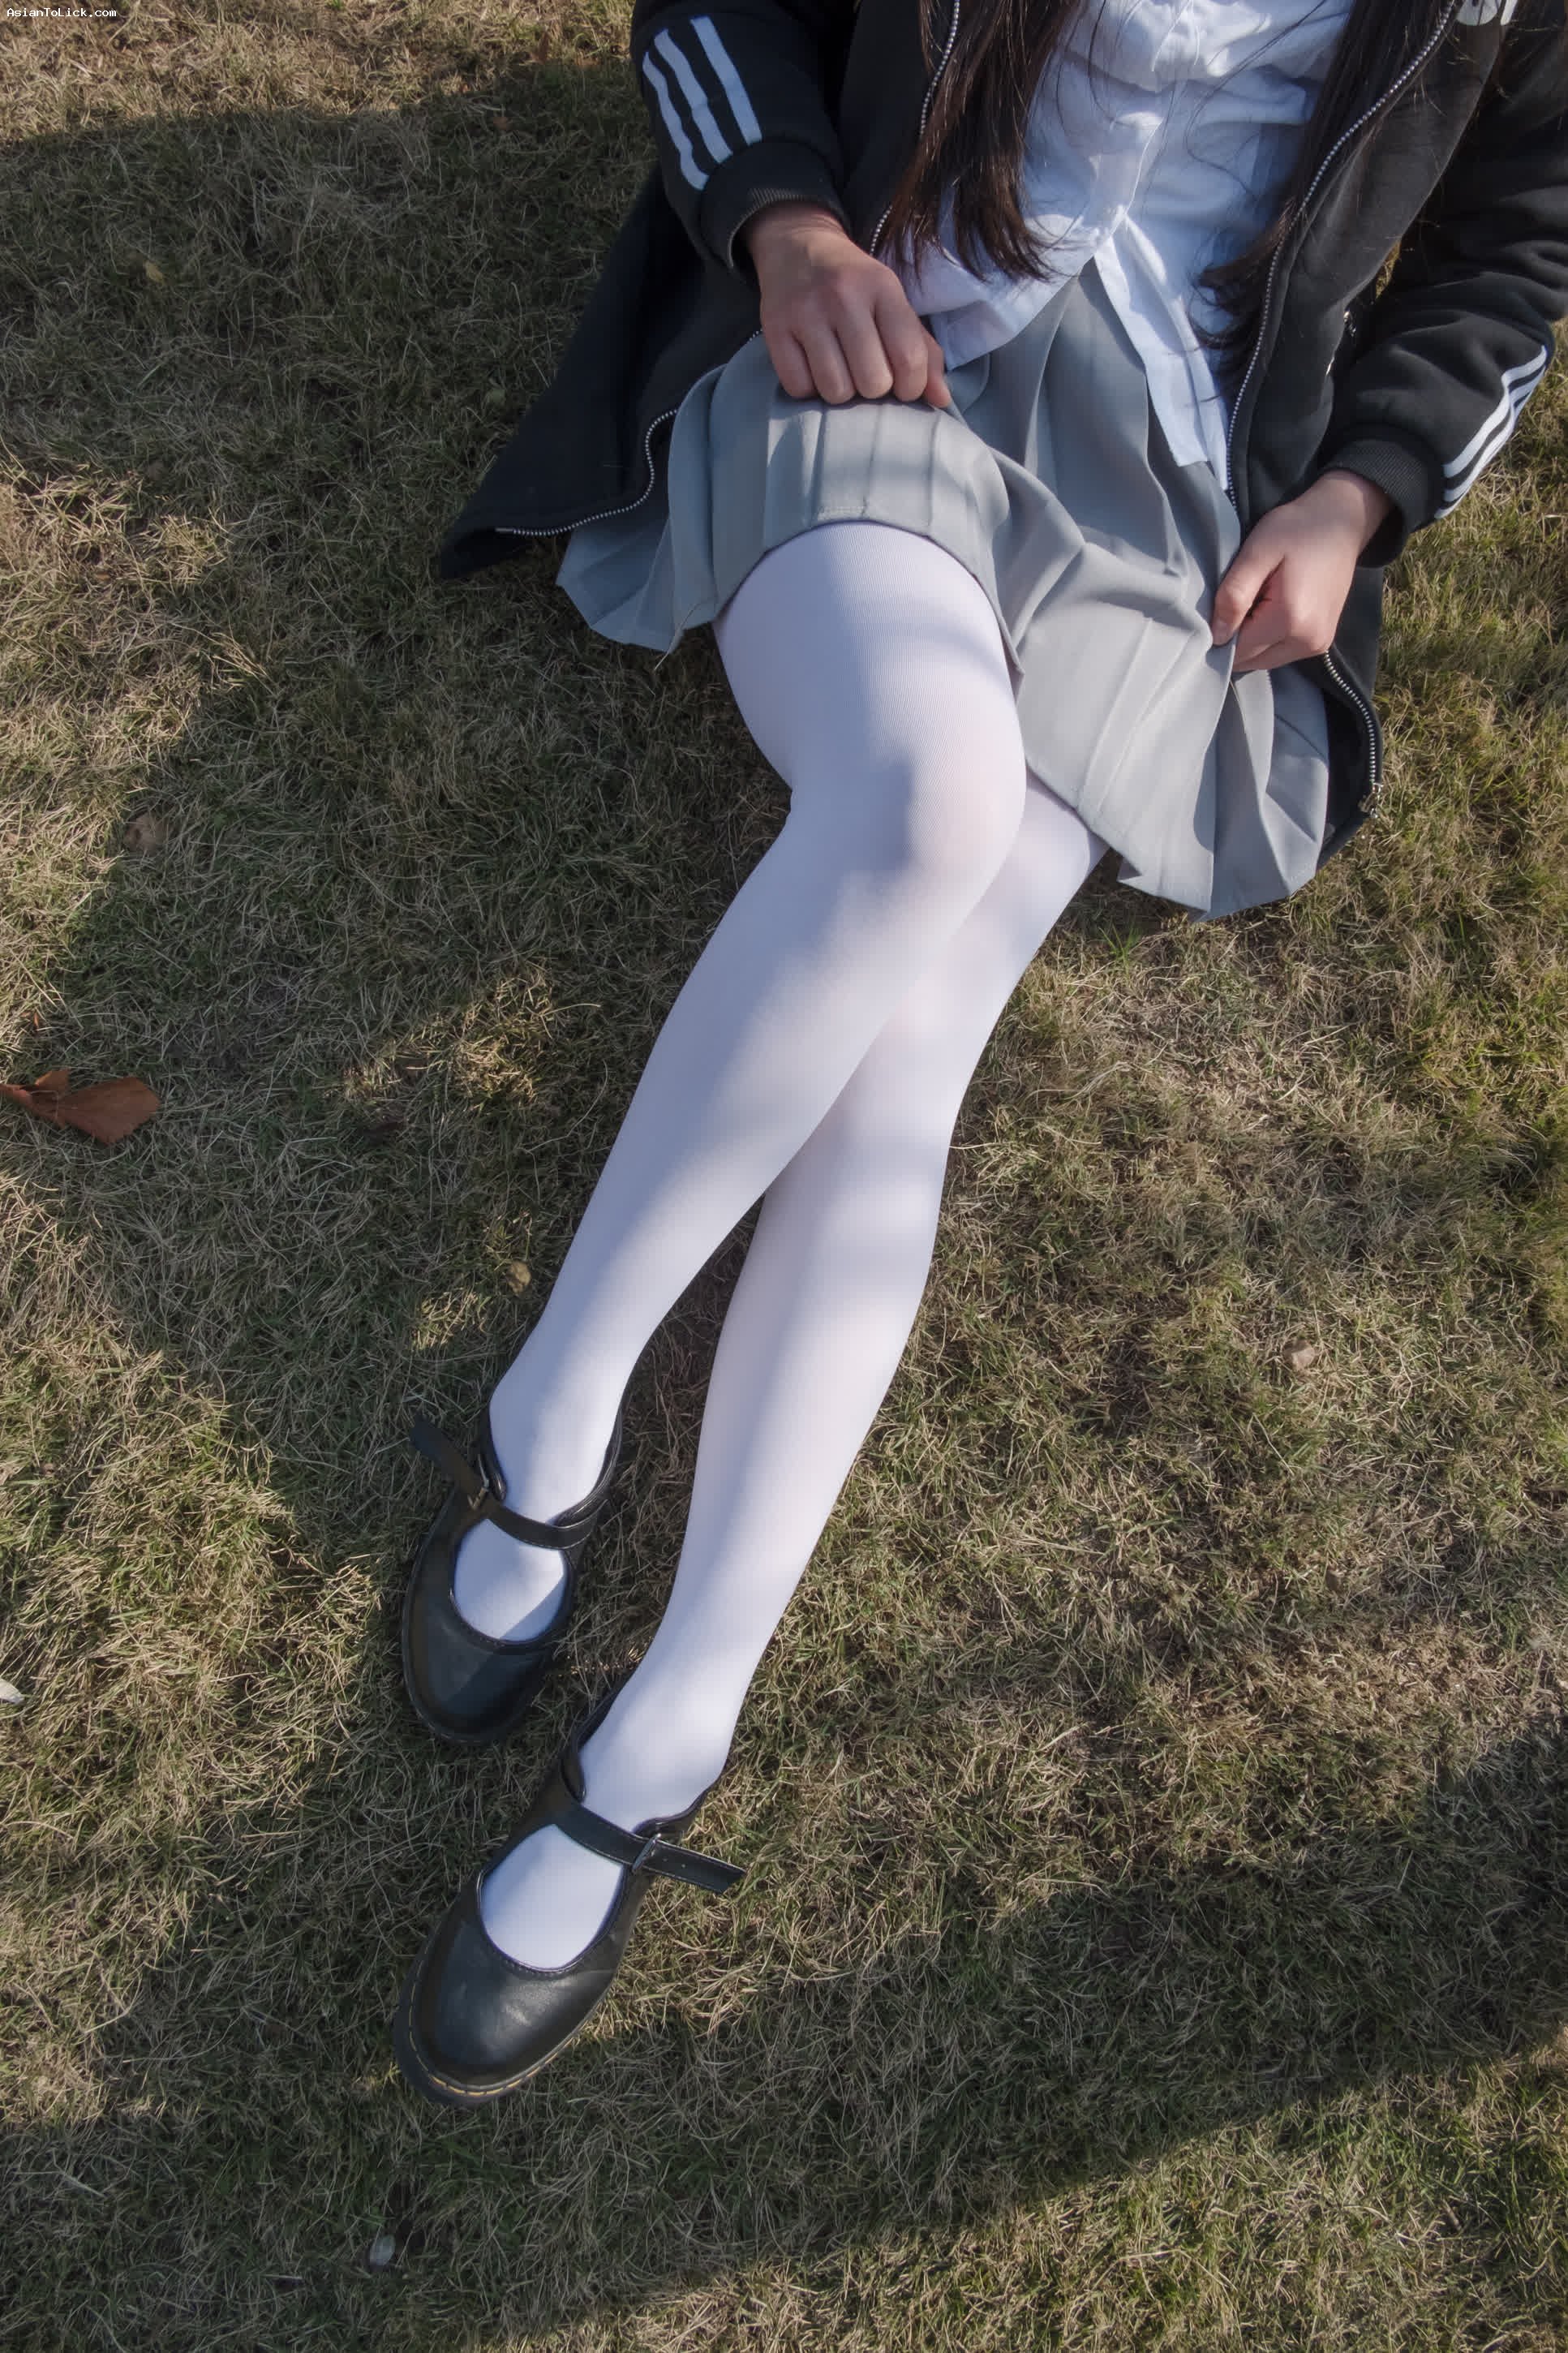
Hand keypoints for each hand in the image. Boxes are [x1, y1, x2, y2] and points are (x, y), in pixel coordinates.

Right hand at [742, 200, 952, 411]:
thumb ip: (922, 351)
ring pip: (835, 391)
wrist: (798, 246)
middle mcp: (844, 296)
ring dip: (841, 392)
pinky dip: (809, 388)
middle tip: (866, 373)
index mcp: (882, 287)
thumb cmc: (855, 286)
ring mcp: (806, 312)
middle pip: (873, 382)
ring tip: (840, 371)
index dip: (910, 388)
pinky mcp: (775, 329)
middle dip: (873, 389)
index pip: (909, 359)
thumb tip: (941, 400)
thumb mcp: (893, 303)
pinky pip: (799, 388)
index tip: (901, 384)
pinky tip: (813, 367)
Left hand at [1211, 470, 1393, 674]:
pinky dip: (1268, 640)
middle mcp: (1307, 642)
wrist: (1343, 521)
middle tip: (1240, 601)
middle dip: (1237, 638)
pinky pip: (1281, 653)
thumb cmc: (1297, 529)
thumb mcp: (1257, 552)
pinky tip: (1270, 610)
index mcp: (1290, 621)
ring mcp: (1318, 645)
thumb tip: (1217, 636)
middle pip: (1251, 661)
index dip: (1221, 632)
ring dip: (1253, 640)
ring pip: (1265, 661)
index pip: (1238, 651)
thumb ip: (1234, 595)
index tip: (1223, 604)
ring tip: (1258, 602)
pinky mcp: (1321, 643)